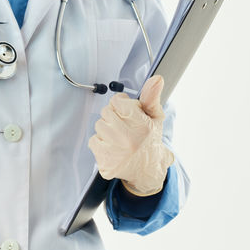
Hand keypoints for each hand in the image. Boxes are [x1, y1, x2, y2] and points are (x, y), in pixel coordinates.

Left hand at [87, 75, 174, 196]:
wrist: (147, 170)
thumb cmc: (149, 140)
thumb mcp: (155, 117)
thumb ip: (151, 97)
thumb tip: (156, 79)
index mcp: (142, 125)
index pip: (116, 101)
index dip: (121, 104)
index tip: (127, 111)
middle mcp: (128, 139)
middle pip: (106, 112)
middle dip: (114, 116)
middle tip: (125, 126)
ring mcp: (116, 153)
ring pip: (99, 126)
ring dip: (107, 129)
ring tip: (119, 137)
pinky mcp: (106, 163)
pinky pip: (93, 141)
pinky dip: (100, 142)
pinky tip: (113, 147)